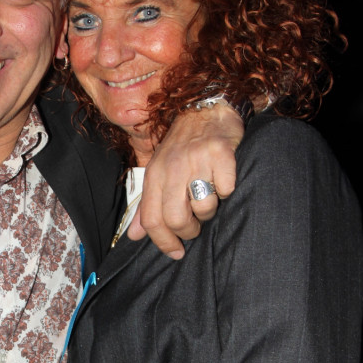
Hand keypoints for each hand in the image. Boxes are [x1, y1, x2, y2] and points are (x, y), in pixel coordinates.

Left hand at [130, 101, 242, 257]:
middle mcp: (172, 167)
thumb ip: (146, 206)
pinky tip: (223, 180)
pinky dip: (228, 190)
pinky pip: (226, 190)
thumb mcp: (158, 173)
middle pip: (176, 219)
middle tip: (196, 225)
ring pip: (204, 207)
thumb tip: (134, 236)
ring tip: (209, 195)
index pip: (152, 220)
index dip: (164, 243)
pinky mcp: (221, 153)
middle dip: (189, 231)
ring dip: (210, 210)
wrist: (206, 109)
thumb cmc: (181, 147)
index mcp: (154, 175)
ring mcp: (196, 159)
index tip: (177, 253)